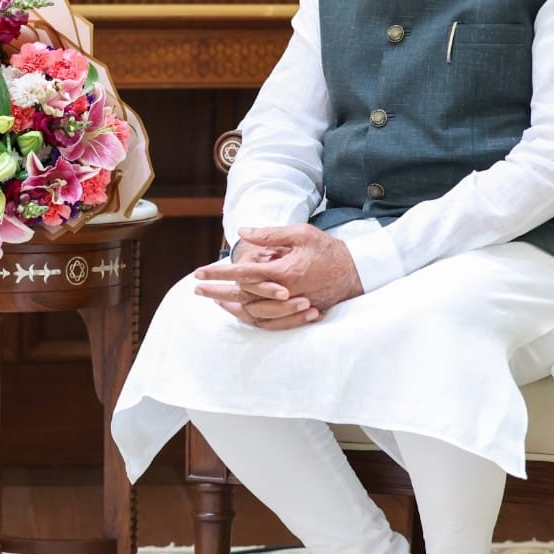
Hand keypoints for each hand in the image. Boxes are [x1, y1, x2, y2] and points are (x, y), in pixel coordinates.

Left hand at [194, 242, 319, 330]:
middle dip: (216, 292)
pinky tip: (237, 311)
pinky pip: (268, 321)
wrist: (358, 273)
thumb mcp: (301, 234)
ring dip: (230, 305)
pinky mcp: (297, 313)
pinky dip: (249, 317)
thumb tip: (242, 232)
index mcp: (283, 271)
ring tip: (212, 299)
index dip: (218, 273)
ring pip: (253, 311)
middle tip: (196, 290)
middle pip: (241, 296)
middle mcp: (284, 292)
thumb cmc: (329, 250)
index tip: (198, 273)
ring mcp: (290, 306)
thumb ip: (270, 235)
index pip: (242, 274)